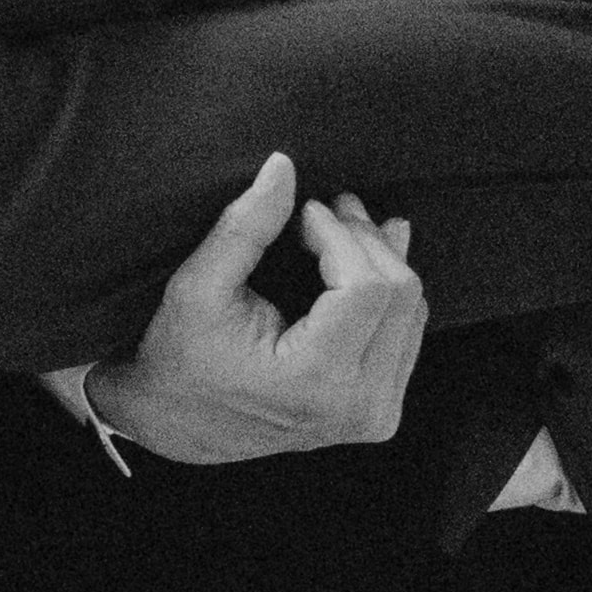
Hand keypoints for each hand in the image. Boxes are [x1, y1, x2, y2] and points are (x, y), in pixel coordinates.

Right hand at [68, 152, 425, 464]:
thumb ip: (245, 225)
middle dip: (364, 239)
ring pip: (414, 311)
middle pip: (400, 294)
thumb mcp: (198, 286)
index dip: (341, 234)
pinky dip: (390, 291)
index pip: (366, 286)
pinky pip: (409, 334)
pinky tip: (363, 262)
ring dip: (382, 259)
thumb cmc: (179, 357)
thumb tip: (283, 166)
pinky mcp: (380, 413)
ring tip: (345, 226)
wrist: (177, 425)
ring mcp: (375, 415)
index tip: (305, 211)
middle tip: (327, 208)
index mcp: (314, 380)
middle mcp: (358, 405)